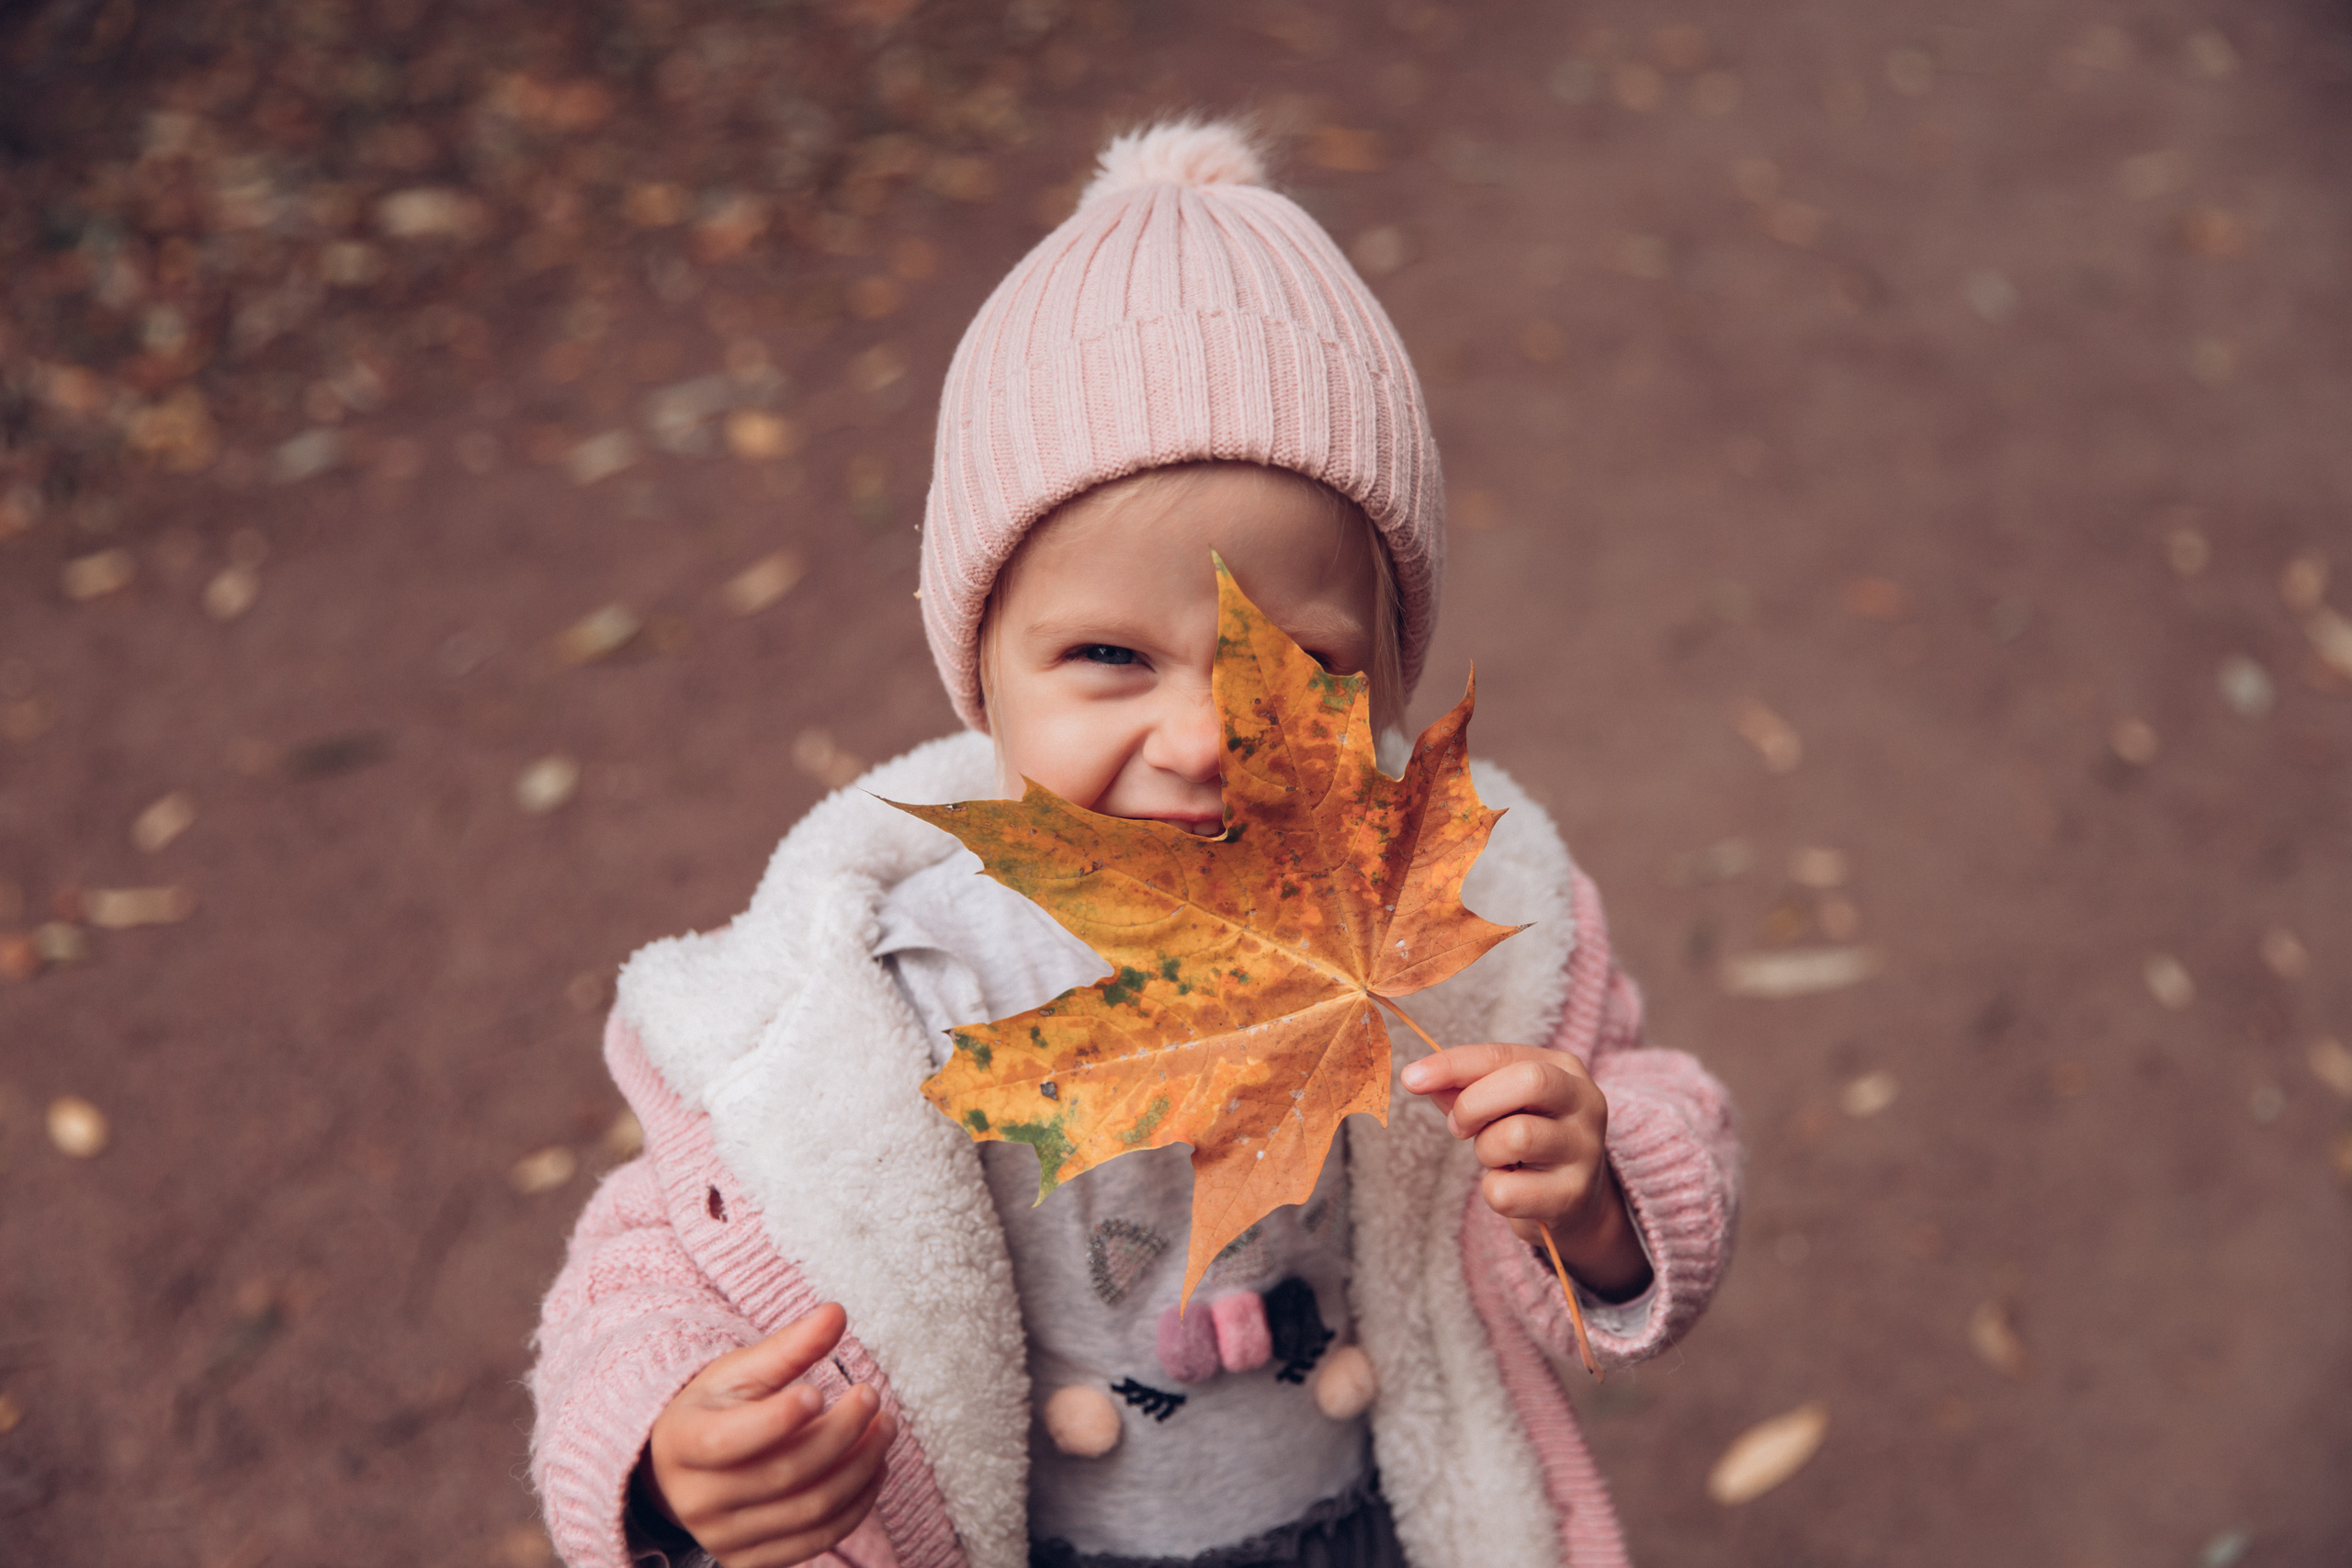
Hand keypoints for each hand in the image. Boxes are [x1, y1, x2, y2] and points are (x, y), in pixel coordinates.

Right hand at [644, 1302, 897, 1567]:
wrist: (683, 1467)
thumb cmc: (717, 1407)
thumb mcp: (740, 1370)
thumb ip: (788, 1346)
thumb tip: (836, 1314)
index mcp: (682, 1444)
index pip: (729, 1441)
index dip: (778, 1419)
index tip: (819, 1391)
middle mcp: (696, 1500)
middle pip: (784, 1473)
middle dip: (841, 1433)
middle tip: (871, 1396)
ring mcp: (723, 1537)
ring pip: (810, 1510)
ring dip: (861, 1468)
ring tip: (884, 1428)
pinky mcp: (751, 1560)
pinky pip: (817, 1540)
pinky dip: (856, 1505)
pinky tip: (873, 1468)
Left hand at [1401, 1043, 1651, 1301]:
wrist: (1575, 1202)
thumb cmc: (1529, 1141)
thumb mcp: (1502, 1105)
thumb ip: (1465, 1087)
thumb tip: (1418, 1078)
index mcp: (1565, 1069)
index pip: (1503, 1055)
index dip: (1453, 1064)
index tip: (1411, 1078)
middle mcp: (1586, 1104)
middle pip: (1529, 1082)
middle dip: (1475, 1104)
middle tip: (1459, 1127)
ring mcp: (1585, 1151)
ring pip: (1516, 1137)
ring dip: (1485, 1151)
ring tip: (1495, 1158)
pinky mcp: (1573, 1196)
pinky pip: (1507, 1192)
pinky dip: (1493, 1191)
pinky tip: (1511, 1188)